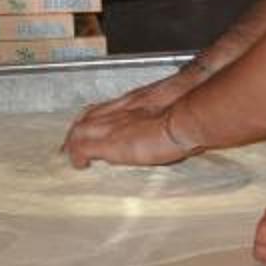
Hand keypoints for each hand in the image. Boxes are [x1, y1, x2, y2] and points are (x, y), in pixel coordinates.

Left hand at [61, 68, 197, 162]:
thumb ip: (173, 114)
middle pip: (89, 115)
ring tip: (72, 156)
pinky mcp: (110, 143)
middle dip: (79, 128)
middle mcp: (121, 108)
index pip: (108, 106)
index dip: (96, 117)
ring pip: (80, 128)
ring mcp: (113, 124)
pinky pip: (82, 148)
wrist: (189, 117)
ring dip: (74, 141)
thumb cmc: (193, 113)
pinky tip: (79, 165)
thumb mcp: (182, 108)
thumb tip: (178, 123)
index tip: (92, 127)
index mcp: (138, 101)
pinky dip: (77, 156)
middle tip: (73, 143)